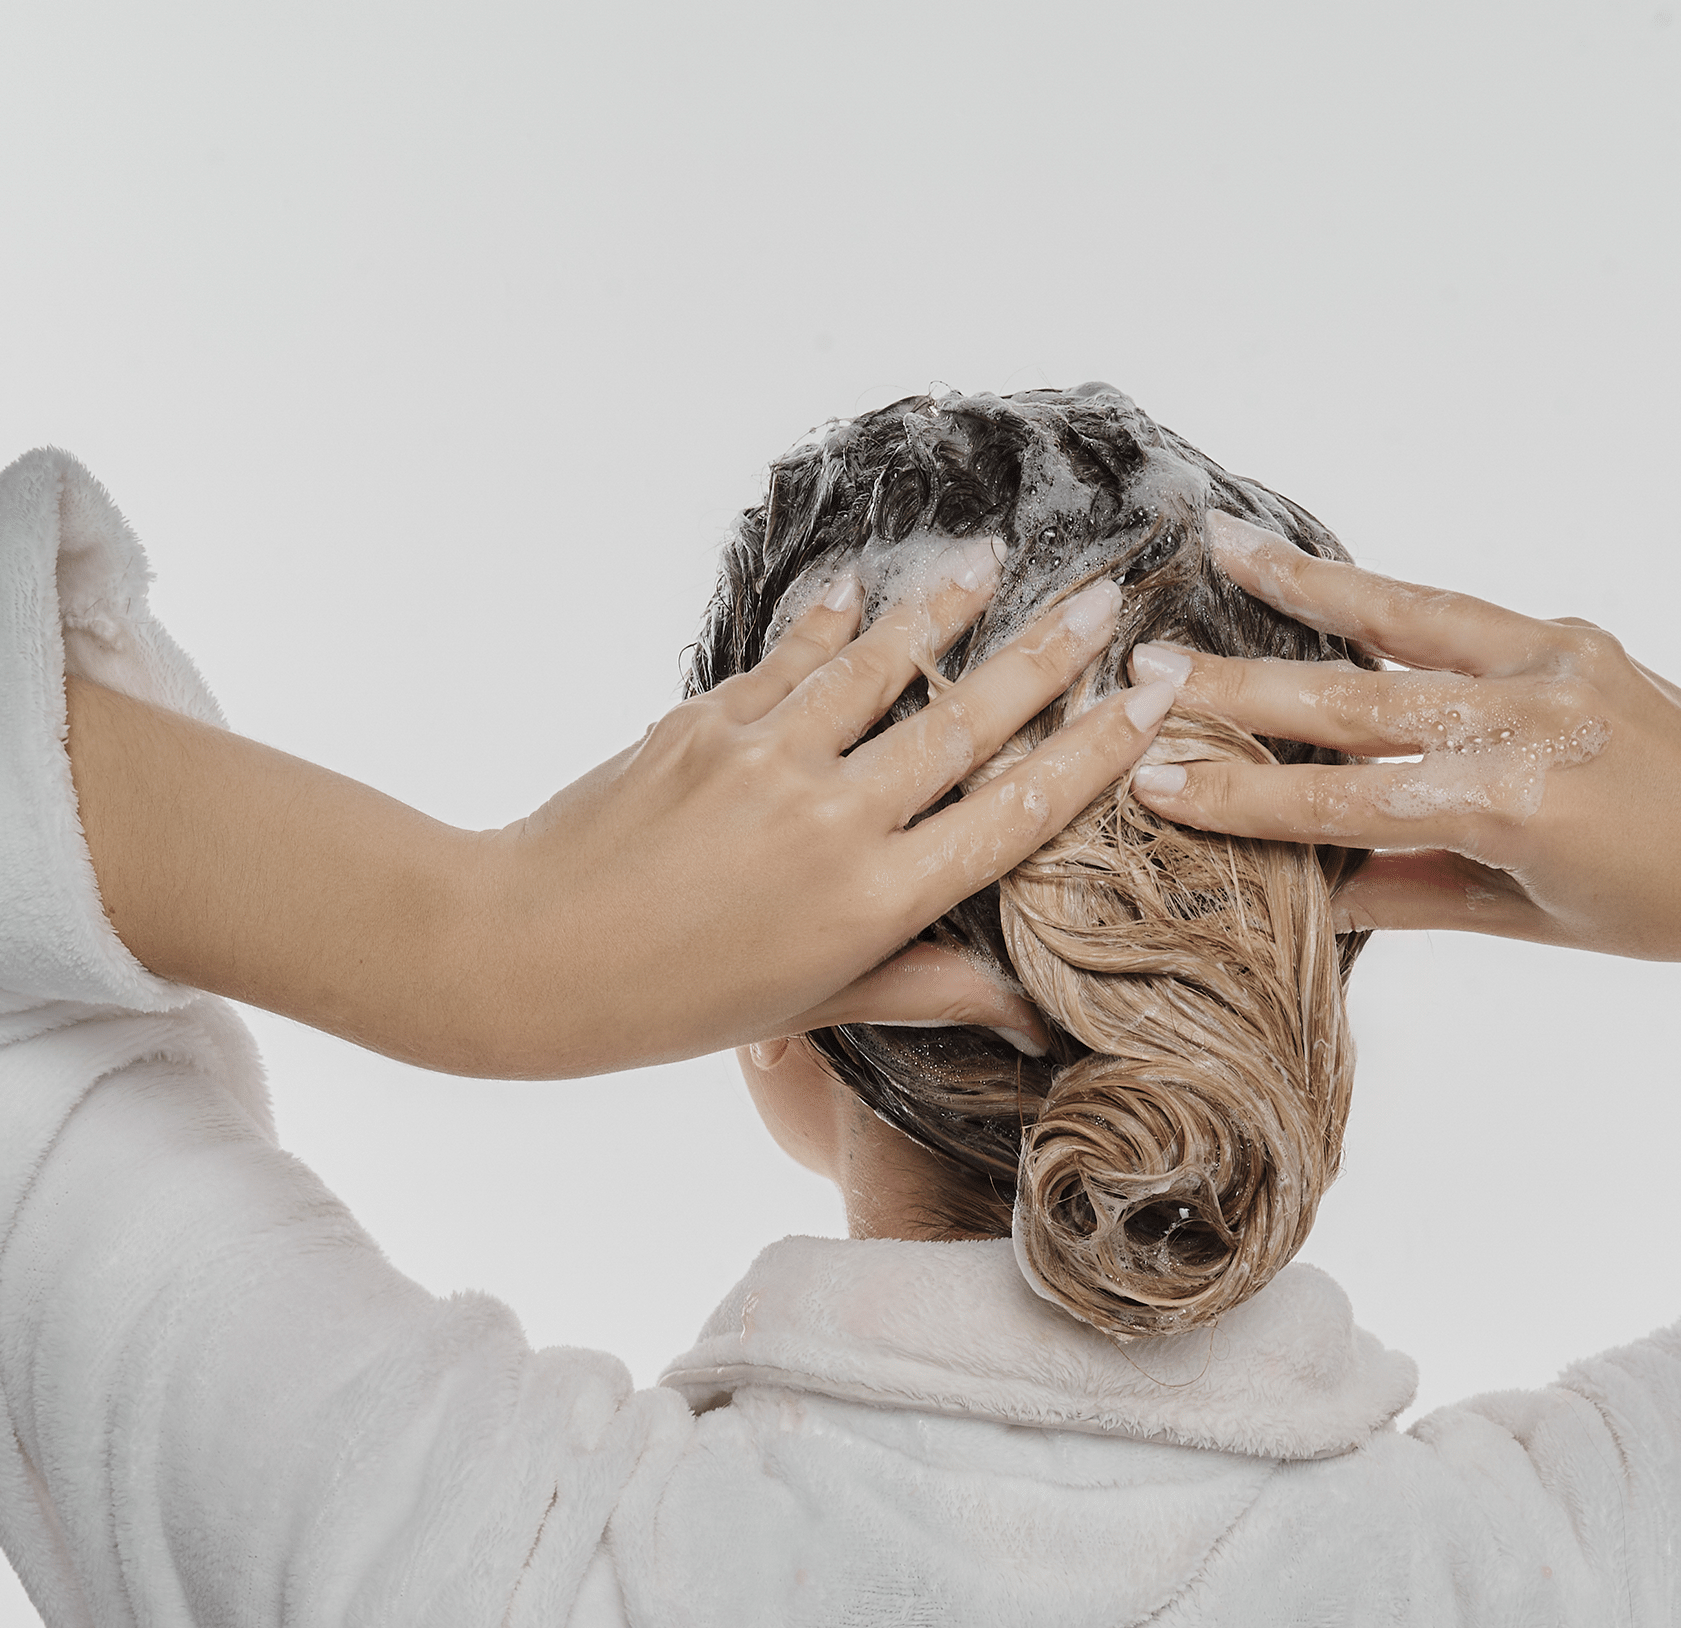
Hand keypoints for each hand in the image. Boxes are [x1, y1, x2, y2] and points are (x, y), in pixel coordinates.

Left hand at [485, 544, 1180, 1070]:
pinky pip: (790, 659)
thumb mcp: (817, 1006)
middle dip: (1049, 655)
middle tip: (1107, 598)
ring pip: (882, 665)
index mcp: (877, 899)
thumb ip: (925, 987)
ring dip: (945, 609)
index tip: (1151, 699)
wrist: (530, 954)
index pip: (1016, 812)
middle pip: (967, 720)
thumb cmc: (678, 1002)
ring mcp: (770, 759)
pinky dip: (829, 621)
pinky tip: (860, 586)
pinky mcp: (707, 721)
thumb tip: (1026, 1013)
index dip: (1094, 752)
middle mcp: (837, 817)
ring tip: (993, 560)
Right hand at [1126, 512, 1680, 998]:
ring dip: (1304, 589)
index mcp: (1522, 804)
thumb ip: (1409, 889)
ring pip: (1402, 620)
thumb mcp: (1525, 919)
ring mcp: (1557, 661)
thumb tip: (1306, 880)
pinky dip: (1380, 596)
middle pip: (1354, 700)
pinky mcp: (1572, 635)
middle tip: (1146, 671)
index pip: (1347, 801)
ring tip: (1220, 550)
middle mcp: (1536, 717)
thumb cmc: (1668, 910)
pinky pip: (1453, 614)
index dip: (1243, 798)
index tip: (1153, 783)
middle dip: (1241, 690)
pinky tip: (1319, 580)